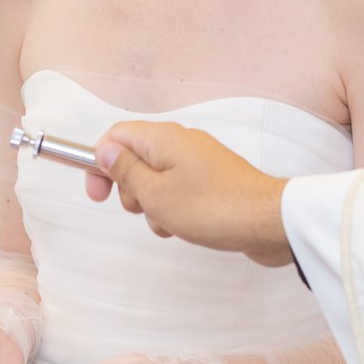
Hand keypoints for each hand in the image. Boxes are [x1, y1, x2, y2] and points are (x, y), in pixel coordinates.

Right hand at [87, 121, 293, 267]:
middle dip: (130, 189)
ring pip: (156, 181)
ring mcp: (199, 163)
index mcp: (164, 138)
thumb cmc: (213, 208)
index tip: (97, 192)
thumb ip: (125, 171)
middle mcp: (182, 143)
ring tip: (169, 221)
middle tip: (143, 207)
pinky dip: (173, 210)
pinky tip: (184, 227)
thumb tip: (105, 150)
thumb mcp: (155, 194)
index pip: (117, 135)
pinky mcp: (212, 182)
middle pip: (135, 159)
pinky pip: (178, 192)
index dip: (100, 161)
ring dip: (152, 205)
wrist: (266, 223)